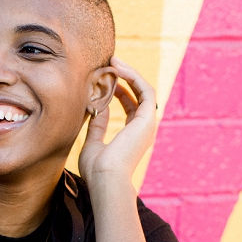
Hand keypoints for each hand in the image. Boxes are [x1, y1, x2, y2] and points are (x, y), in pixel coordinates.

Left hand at [77, 57, 156, 188]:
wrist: (106, 180)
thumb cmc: (97, 170)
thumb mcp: (93, 143)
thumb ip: (97, 125)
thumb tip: (97, 109)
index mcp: (133, 136)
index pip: (130, 106)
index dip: (118, 90)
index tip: (103, 78)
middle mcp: (144, 129)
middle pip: (139, 95)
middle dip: (125, 77)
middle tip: (109, 62)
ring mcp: (148, 125)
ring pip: (144, 90)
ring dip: (130, 73)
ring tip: (113, 60)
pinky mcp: (148, 119)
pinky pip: (145, 91)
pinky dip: (133, 77)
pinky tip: (118, 69)